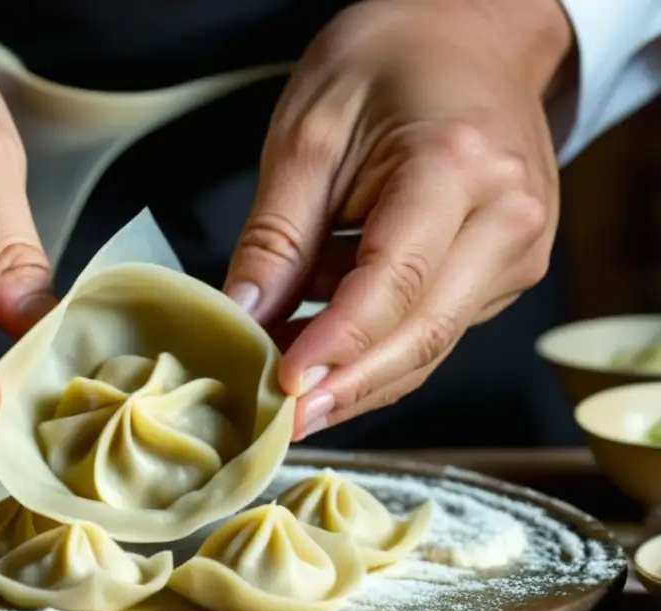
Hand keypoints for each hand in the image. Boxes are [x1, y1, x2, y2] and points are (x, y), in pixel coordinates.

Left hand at [223, 0, 572, 438]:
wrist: (470, 35)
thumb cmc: (388, 63)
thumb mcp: (309, 135)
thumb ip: (277, 235)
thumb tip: (242, 317)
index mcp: (459, 168)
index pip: (393, 286)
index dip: (334, 348)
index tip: (281, 388)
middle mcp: (507, 218)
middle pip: (421, 336)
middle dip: (346, 387)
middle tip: (281, 422)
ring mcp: (517, 248)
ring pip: (430, 343)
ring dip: (355, 373)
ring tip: (286, 385)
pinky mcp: (506, 266)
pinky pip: (436, 324)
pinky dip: (375, 342)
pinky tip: (323, 342)